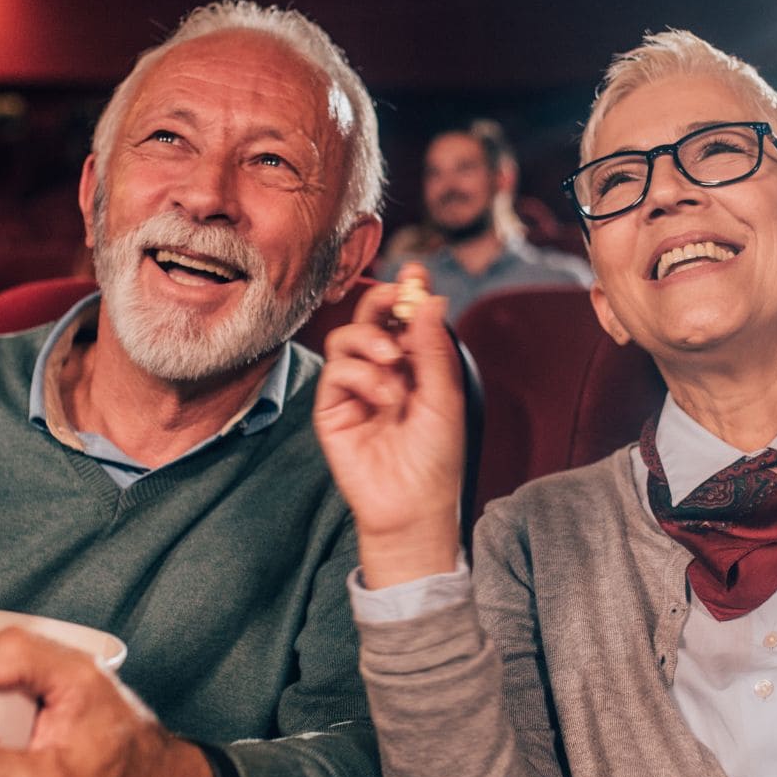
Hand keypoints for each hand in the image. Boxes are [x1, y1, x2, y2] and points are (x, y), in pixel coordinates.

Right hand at [313, 265, 466, 586]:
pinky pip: (337, 370)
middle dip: (381, 301)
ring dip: (372, 342)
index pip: (404, 319)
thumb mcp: (444, 396)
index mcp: (413, 365)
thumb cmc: (435, 458)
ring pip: (347, 338)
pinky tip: (383, 397)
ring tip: (394, 365)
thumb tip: (429, 298)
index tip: (415, 271)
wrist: (413, 504)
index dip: (406, 292)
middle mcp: (381, 371)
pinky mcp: (332, 408)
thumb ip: (432, 348)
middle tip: (396, 297)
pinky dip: (361, 375)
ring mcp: (354, 389)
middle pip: (369, 318)